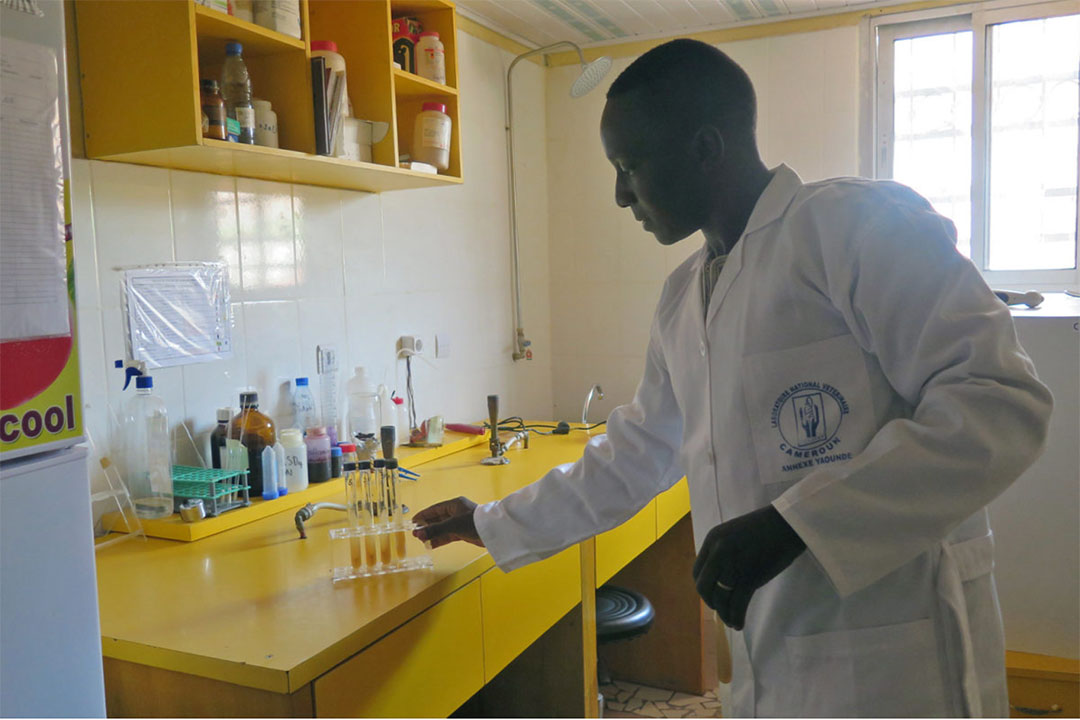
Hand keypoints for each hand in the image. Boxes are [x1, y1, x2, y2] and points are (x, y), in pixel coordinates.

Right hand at [411, 496, 483, 548]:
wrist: (493, 532)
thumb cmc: (475, 522)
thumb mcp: (453, 525)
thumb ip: (435, 529)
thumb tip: (418, 533)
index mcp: (454, 505)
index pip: (435, 509)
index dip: (424, 515)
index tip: (414, 520)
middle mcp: (456, 512)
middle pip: (437, 519)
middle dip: (427, 526)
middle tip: (416, 533)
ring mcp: (460, 522)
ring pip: (442, 528)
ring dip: (432, 534)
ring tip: (422, 540)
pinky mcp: (463, 532)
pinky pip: (448, 535)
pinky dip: (440, 539)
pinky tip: (431, 544)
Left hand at [692, 505, 805, 630]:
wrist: (788, 524)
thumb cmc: (765, 528)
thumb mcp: (733, 534)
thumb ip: (722, 552)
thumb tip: (718, 578)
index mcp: (712, 539)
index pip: (697, 571)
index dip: (704, 587)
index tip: (712, 595)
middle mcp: (718, 552)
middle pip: (704, 587)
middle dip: (711, 602)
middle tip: (721, 609)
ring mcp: (733, 565)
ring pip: (720, 598)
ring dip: (725, 613)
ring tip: (731, 621)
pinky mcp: (749, 577)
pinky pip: (737, 604)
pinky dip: (736, 617)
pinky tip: (739, 624)